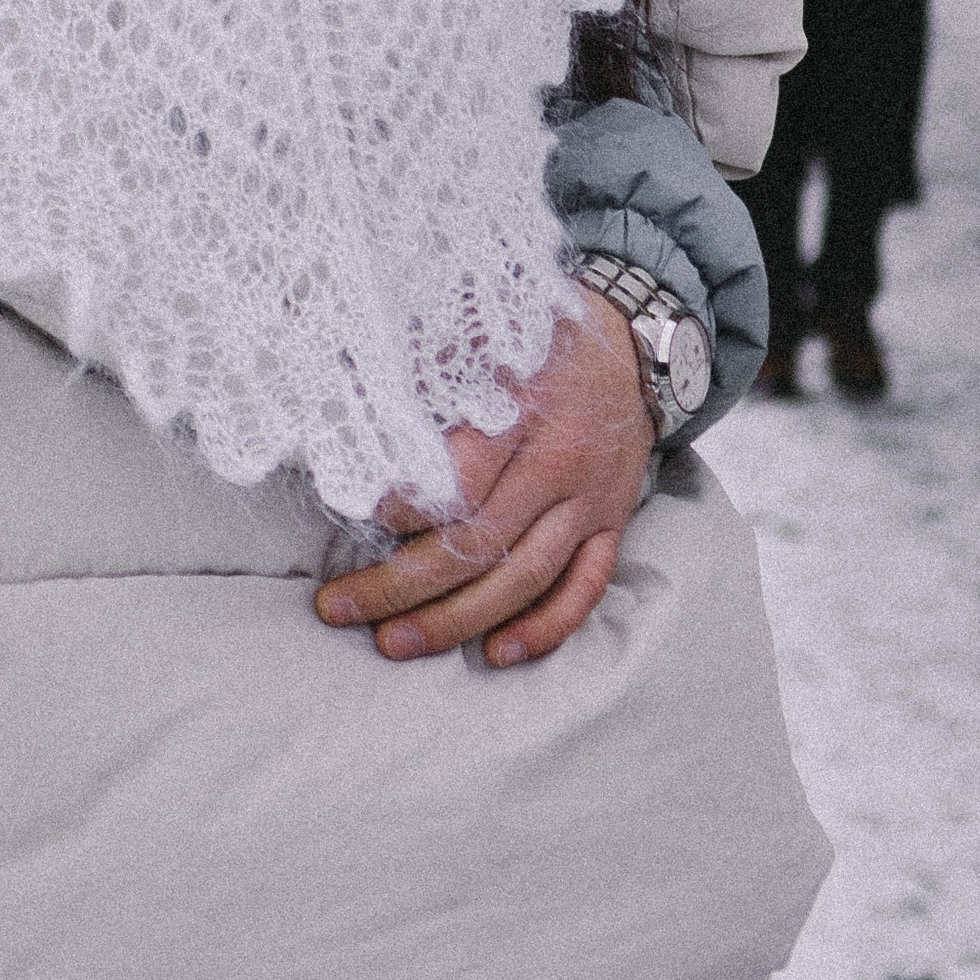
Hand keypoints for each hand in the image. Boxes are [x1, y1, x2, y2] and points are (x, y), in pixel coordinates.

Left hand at [313, 286, 655, 670]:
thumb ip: (433, 361)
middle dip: (404, 584)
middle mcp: (560, 463)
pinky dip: (545, 628)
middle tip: (342, 607)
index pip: (464, 475)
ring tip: (396, 643)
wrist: (637, 342)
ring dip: (457, 621)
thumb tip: (354, 383)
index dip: (410, 505)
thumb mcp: (489, 325)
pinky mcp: (611, 525)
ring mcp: (589, 502)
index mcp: (524, 407)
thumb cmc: (545, 332)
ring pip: (524, 579)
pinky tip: (499, 654)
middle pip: (480, 543)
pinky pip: (582, 589)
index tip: (364, 517)